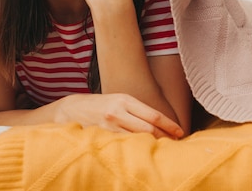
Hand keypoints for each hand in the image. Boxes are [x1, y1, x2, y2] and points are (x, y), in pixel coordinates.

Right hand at [54, 93, 183, 138]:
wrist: (71, 109)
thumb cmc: (99, 105)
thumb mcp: (118, 100)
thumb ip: (136, 110)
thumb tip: (159, 124)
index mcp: (124, 99)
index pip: (153, 115)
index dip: (170, 125)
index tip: (180, 132)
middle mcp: (118, 111)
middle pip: (149, 129)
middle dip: (165, 138)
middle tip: (175, 144)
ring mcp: (109, 125)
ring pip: (139, 139)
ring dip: (153, 145)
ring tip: (162, 149)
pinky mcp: (103, 136)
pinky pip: (125, 145)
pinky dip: (136, 148)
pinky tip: (142, 151)